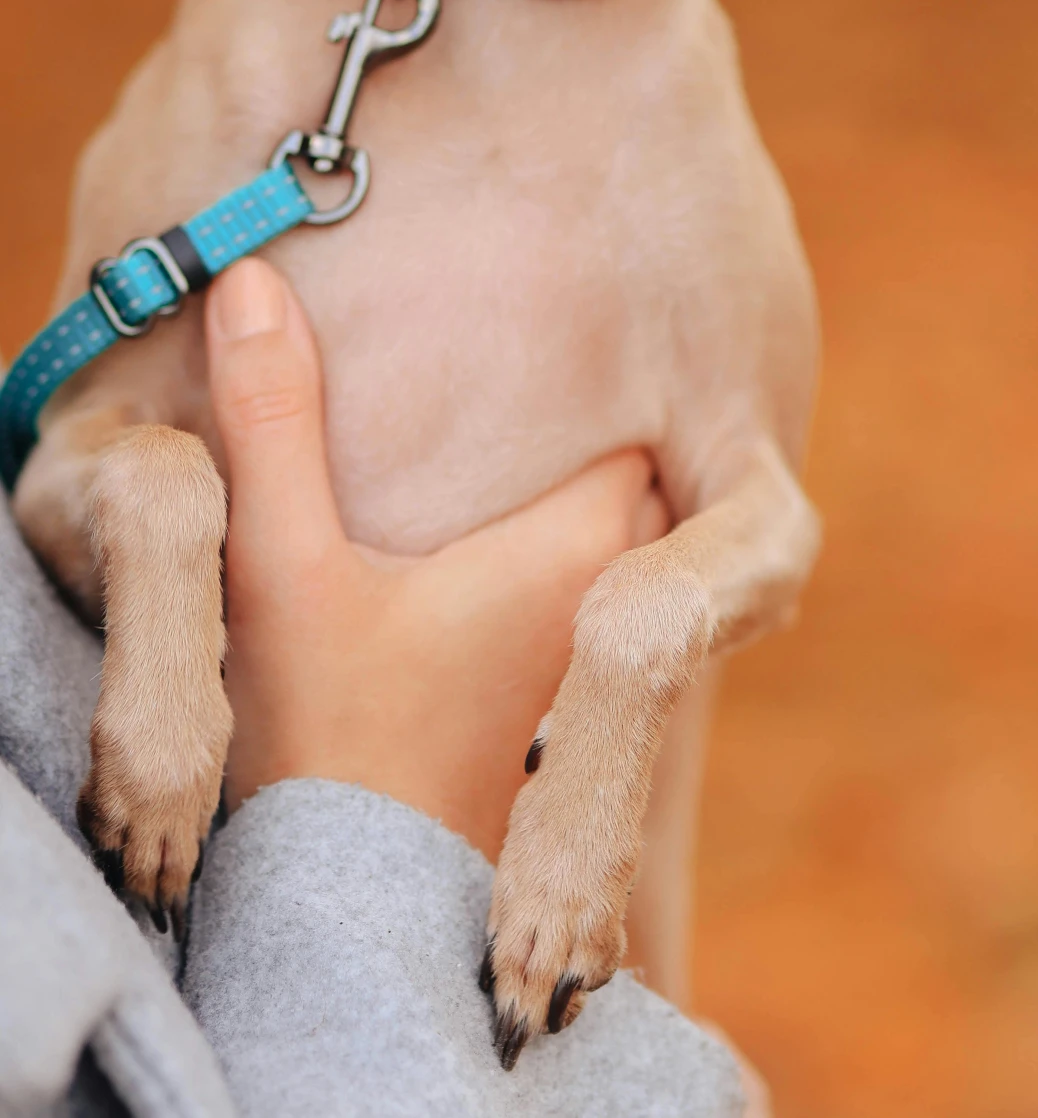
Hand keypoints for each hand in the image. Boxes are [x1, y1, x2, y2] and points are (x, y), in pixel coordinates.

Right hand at [206, 257, 666, 859]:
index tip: (556, 327)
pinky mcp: (569, 717)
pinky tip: (491, 571)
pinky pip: (592, 609)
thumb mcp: (280, 566)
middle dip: (592, 441)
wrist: (350, 912)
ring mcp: (596, 666)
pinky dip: (564, 580)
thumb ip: (271, 420)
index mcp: (576, 543)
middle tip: (534, 384)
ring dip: (580, 517)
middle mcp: (610, 599)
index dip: (593, 375)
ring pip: (618, 548)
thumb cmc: (325, 734)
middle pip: (633, 477)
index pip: (629, 416)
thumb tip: (249, 279)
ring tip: (516, 475)